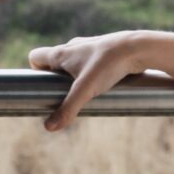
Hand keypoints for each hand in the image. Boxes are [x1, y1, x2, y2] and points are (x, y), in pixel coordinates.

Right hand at [27, 30, 153, 130]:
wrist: (138, 48)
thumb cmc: (109, 65)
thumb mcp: (86, 90)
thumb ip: (68, 108)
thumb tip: (49, 127)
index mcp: (62, 52)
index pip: (36, 57)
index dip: (36, 72)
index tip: (45, 87)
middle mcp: (73, 47)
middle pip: (53, 62)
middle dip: (56, 79)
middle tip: (66, 95)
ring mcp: (89, 48)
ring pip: (72, 63)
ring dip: (73, 77)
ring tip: (86, 92)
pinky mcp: (104, 51)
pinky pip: (89, 63)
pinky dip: (90, 73)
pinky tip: (102, 84)